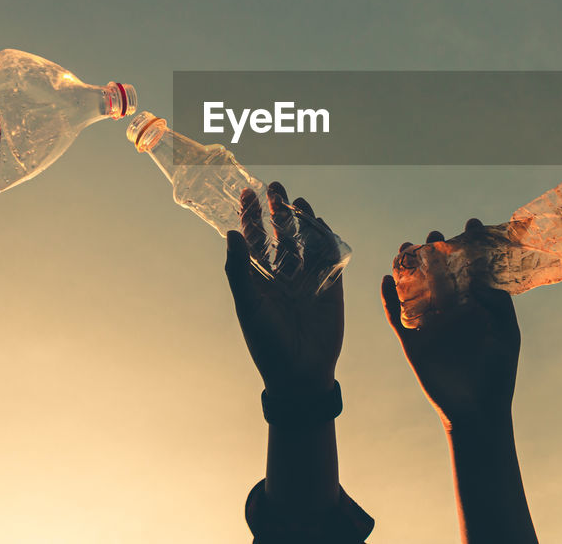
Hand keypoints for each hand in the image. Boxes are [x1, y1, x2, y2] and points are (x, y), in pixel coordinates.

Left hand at [225, 183, 343, 394]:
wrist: (301, 375)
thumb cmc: (266, 344)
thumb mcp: (248, 306)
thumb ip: (238, 270)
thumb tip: (230, 232)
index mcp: (259, 277)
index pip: (254, 238)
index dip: (251, 214)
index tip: (246, 191)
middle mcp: (283, 273)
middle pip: (280, 232)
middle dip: (277, 209)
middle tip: (274, 186)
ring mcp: (308, 277)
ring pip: (305, 239)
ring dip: (302, 219)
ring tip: (296, 200)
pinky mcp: (331, 285)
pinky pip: (329, 256)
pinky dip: (326, 238)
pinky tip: (320, 223)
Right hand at [382, 220, 519, 429]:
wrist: (477, 411)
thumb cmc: (499, 374)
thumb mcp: (507, 334)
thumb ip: (498, 304)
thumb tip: (481, 277)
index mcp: (475, 306)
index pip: (471, 269)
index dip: (470, 246)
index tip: (471, 224)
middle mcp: (451, 311)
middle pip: (439, 273)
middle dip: (436, 251)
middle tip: (435, 235)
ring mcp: (430, 324)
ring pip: (415, 289)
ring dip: (408, 268)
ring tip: (405, 247)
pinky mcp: (412, 342)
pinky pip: (396, 316)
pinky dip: (389, 298)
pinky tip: (386, 279)